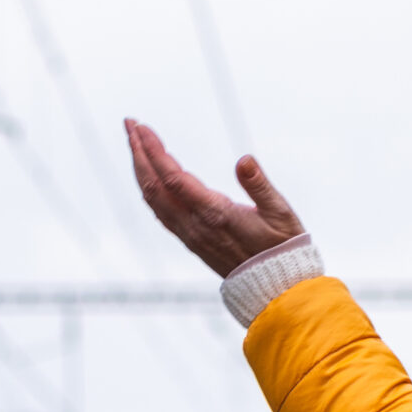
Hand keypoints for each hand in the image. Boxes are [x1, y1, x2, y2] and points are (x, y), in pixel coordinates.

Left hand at [125, 120, 304, 275]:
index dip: (154, 151)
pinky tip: (147, 175)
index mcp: (215, 214)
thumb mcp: (280, 212)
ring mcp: (190, 236)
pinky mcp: (191, 241)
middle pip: (154, 186)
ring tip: (135, 143)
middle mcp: (196, 226)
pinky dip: (149, 188)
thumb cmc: (281, 246)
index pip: (173, 178)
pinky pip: (160, 212)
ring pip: (153, 200)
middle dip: (139, 153)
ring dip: (140, 169)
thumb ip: (259, 185)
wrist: (276, 288)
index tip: (142, 127)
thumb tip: (243, 159)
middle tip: (130, 124)